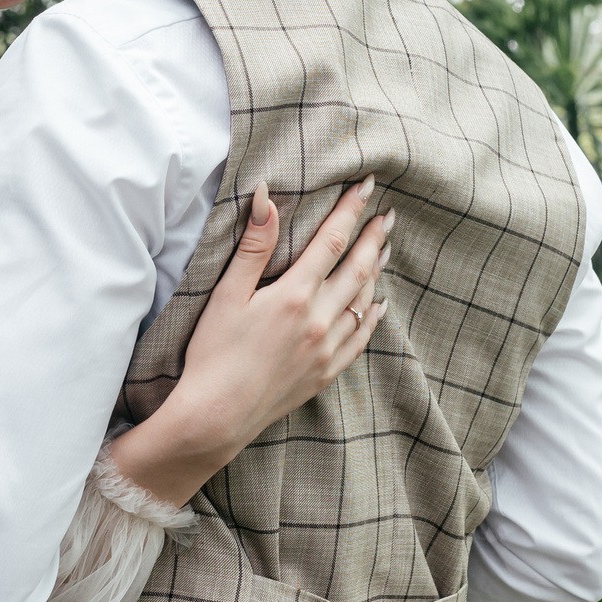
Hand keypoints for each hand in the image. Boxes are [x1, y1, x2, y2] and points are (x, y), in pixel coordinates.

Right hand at [107, 179, 392, 508]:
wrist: (217, 416)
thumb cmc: (213, 353)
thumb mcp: (227, 294)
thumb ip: (253, 246)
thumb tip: (266, 196)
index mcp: (295, 295)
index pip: (332, 241)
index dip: (351, 211)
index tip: (367, 186)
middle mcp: (319, 320)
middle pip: (357, 269)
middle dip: (373, 238)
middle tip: (388, 216)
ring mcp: (326, 349)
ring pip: (362, 302)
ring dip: (375, 272)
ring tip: (383, 251)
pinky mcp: (324, 373)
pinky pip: (360, 340)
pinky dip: (372, 317)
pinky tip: (377, 306)